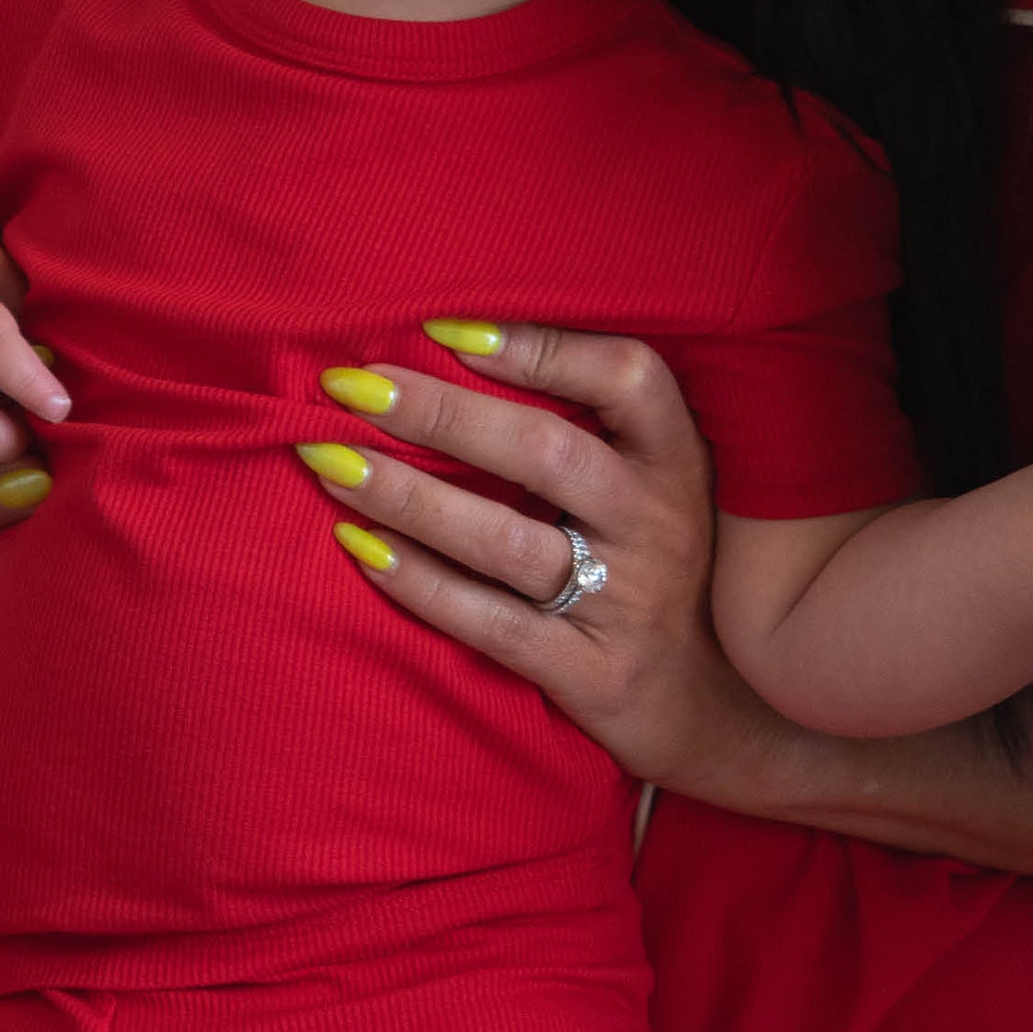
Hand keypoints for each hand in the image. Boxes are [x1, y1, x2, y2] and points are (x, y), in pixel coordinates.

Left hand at [288, 323, 781, 791]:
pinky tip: (359, 546)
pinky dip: (419, 582)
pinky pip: (489, 622)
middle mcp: (658, 522)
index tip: (441, 328)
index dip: (539, 345)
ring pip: (505, 541)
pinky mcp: (589, 672)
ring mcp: (628, 601)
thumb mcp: (650, 483)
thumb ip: (587, 422)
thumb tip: (453, 345)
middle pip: (544, 452)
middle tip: (349, 387)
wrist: (704, 703)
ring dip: (407, 496)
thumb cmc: (648, 561)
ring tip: (328, 462)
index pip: (626, 376)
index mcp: (675, 459)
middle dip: (438, 413)